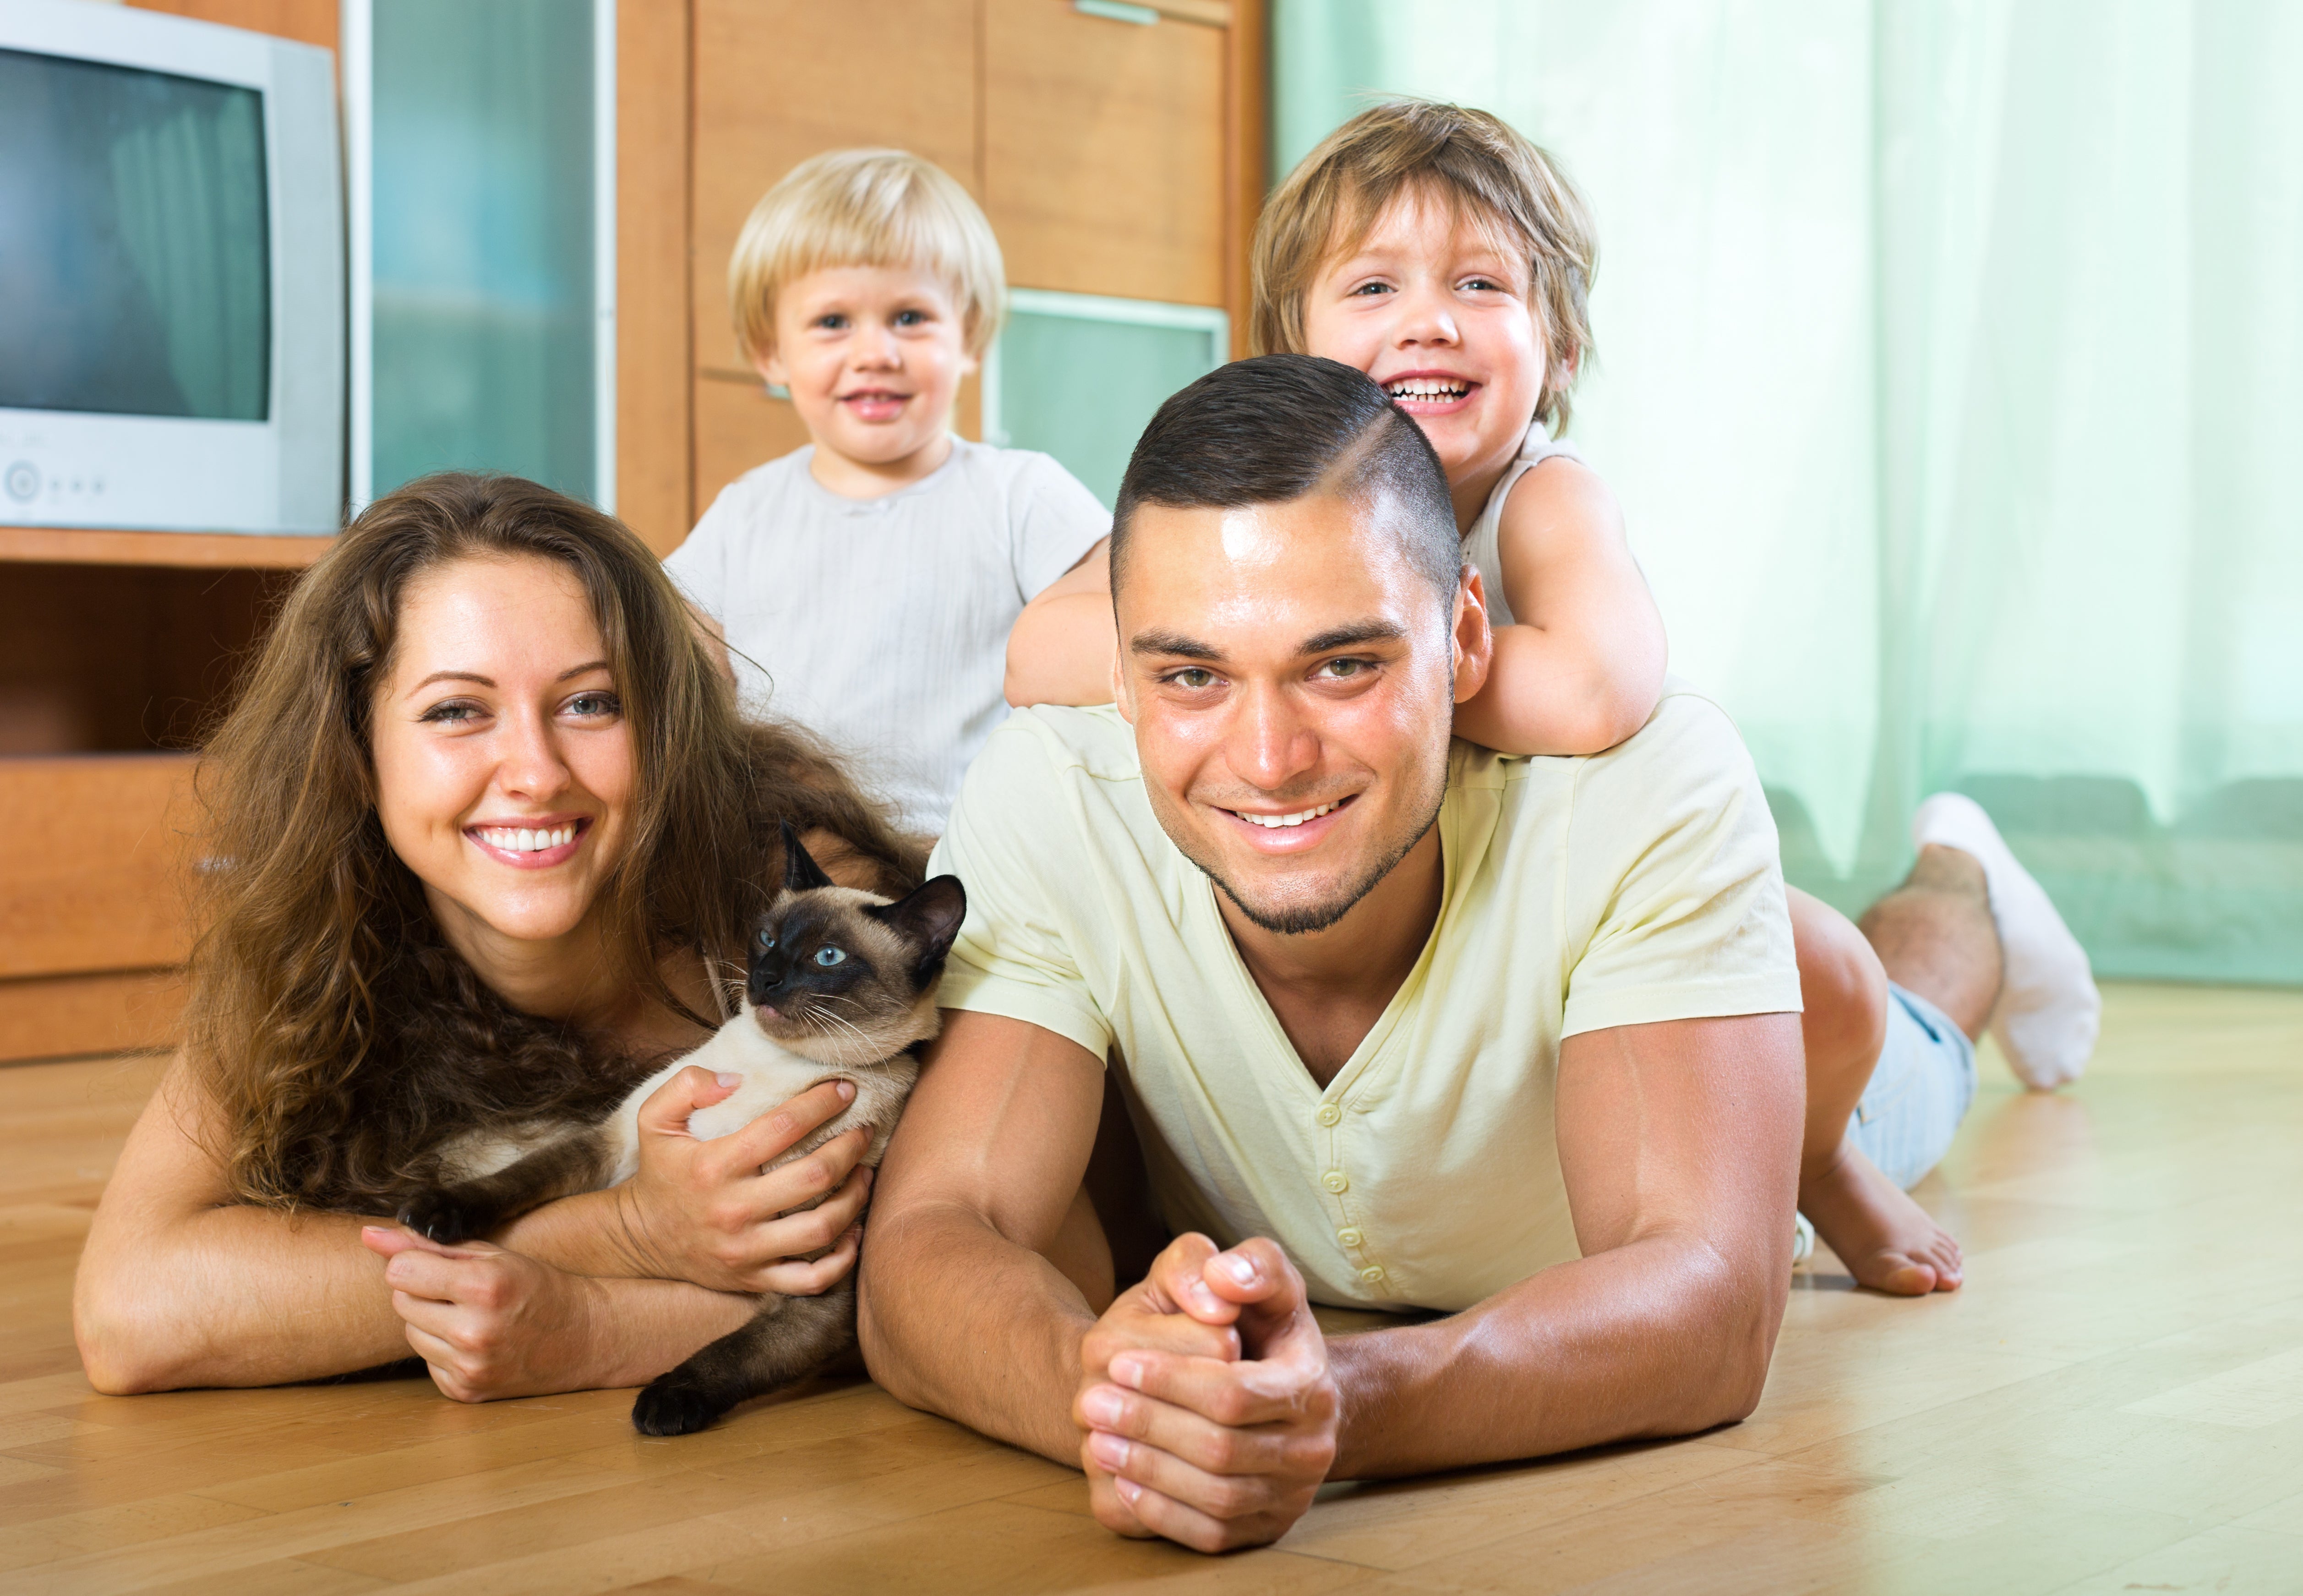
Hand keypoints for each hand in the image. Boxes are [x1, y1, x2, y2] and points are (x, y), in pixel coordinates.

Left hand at [361, 1225, 608, 1401]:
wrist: (584, 1338)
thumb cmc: (538, 1287)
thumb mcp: (492, 1255)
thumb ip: (427, 1245)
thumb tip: (368, 1235)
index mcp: (485, 1287)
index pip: (400, 1272)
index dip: (416, 1265)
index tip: (438, 1266)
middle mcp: (475, 1331)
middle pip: (401, 1302)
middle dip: (423, 1292)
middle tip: (462, 1292)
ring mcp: (470, 1366)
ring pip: (410, 1333)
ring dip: (430, 1321)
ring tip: (470, 1316)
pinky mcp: (464, 1392)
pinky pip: (426, 1362)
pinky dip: (443, 1350)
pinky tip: (475, 1342)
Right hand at [613, 1068, 871, 1293]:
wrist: (639, 1238)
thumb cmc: (660, 1172)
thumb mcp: (654, 1120)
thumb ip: (686, 1086)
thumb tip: (735, 1079)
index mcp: (714, 1166)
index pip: (783, 1127)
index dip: (821, 1104)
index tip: (845, 1090)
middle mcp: (734, 1211)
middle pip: (813, 1177)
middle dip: (850, 1149)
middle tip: (865, 1131)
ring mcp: (747, 1251)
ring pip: (821, 1229)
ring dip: (854, 1199)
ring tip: (866, 1173)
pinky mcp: (754, 1280)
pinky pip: (811, 1279)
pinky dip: (842, 1259)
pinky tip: (855, 1231)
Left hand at [1073, 1234, 1339, 1551]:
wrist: (1291, 1394)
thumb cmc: (1264, 1328)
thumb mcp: (1266, 1280)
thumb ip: (1251, 1265)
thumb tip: (1222, 1278)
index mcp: (1311, 1385)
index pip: (1233, 1393)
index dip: (1171, 1380)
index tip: (1118, 1362)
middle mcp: (1311, 1448)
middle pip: (1220, 1449)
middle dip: (1148, 1426)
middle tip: (1088, 1403)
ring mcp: (1291, 1495)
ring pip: (1215, 1497)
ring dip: (1148, 1471)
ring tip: (1095, 1441)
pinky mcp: (1266, 1528)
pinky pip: (1212, 1534)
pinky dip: (1164, 1513)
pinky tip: (1122, 1482)